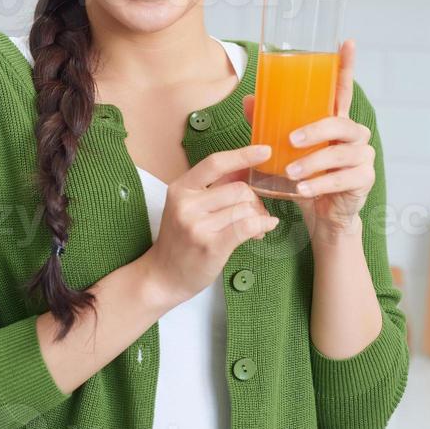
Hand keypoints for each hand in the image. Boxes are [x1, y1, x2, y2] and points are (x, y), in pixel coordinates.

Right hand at [142, 144, 278, 308]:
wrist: (163, 277)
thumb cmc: (181, 240)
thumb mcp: (188, 207)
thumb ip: (213, 188)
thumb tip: (247, 170)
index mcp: (180, 188)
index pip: (215, 163)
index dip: (243, 155)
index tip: (265, 151)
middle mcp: (186, 204)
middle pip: (238, 189)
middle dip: (254, 200)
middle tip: (256, 213)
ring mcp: (197, 226)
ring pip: (245, 208)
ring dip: (258, 216)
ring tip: (256, 228)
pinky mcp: (210, 246)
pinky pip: (247, 226)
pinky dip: (262, 225)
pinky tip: (266, 227)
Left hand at [244, 38, 373, 237]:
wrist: (324, 216)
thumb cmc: (306, 177)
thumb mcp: (285, 152)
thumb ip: (269, 125)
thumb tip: (248, 99)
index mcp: (336, 122)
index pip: (342, 90)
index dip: (346, 66)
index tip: (347, 42)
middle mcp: (354, 135)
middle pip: (341, 124)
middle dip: (316, 130)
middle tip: (291, 140)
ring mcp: (362, 157)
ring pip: (340, 153)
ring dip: (313, 162)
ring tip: (291, 172)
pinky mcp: (364, 180)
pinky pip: (343, 178)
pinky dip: (321, 184)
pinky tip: (303, 189)